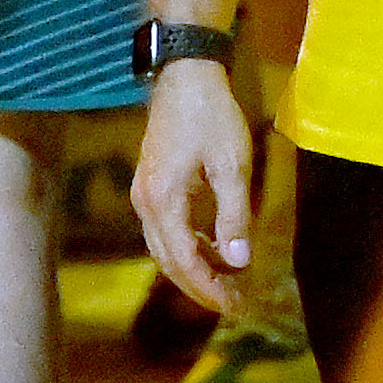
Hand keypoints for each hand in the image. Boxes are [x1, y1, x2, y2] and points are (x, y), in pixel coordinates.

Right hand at [130, 56, 260, 308]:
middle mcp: (145, 202)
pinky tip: (212, 250)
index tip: (235, 306)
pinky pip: (164, 231)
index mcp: (164, 200)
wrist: (185, 77)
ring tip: (227, 283)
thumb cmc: (212, 116)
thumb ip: (234, 216)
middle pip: (169, 261)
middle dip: (200, 286)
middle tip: (234, 304)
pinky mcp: (150, 185)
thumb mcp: (232, 165)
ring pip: (163, 248)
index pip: (184, 260)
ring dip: (193, 269)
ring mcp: (143, 194)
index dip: (209, 288)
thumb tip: (239, 261)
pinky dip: (187, 248)